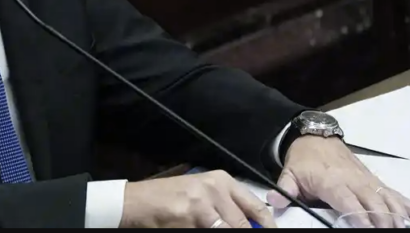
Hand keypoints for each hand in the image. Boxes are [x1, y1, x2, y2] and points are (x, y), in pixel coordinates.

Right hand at [120, 170, 276, 227]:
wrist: (136, 202)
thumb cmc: (168, 197)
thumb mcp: (202, 193)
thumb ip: (226, 205)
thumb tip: (250, 223)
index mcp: (221, 181)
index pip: (255, 207)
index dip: (267, 225)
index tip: (273, 232)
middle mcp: (214, 190)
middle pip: (243, 224)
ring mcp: (201, 206)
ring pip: (228, 229)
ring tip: (215, 229)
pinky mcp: (189, 221)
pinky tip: (196, 230)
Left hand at [266, 136, 409, 227]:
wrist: (315, 136)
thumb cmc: (303, 159)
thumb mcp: (289, 173)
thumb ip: (284, 189)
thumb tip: (274, 200)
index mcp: (331, 181)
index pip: (347, 200)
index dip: (358, 214)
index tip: (367, 227)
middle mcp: (353, 180)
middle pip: (372, 202)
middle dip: (383, 219)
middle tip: (391, 231)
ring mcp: (367, 180)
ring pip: (388, 198)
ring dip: (399, 215)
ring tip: (406, 228)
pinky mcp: (374, 180)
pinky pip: (395, 193)